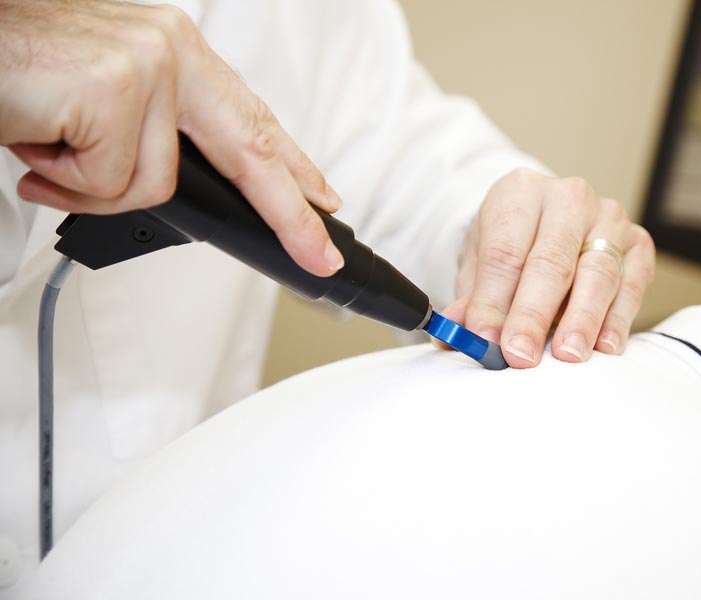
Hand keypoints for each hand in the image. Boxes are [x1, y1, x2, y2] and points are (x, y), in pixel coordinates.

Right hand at [0, 0, 342, 275]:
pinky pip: (113, 184)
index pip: (250, 119)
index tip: (323, 200)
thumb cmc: (18, 72)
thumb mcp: (102, 102)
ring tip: (50, 149)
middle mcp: (171, 50)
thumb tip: (170, 183)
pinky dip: (67, 184)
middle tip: (323, 257)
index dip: (291, 165)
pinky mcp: (117, 91)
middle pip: (253, 151)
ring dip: (93, 188)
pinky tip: (38, 144)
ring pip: (158, 186)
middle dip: (291, 214)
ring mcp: (149, 68)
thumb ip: (152, 135)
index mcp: (173, 50)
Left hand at [443, 169, 654, 367]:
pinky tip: (603, 346)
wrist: (545, 222)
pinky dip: (618, 319)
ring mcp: (609, 218)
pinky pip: (632, 284)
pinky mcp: (638, 243)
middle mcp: (569, 198)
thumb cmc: (511, 246)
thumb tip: (459, 336)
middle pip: (550, 262)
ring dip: (581, 320)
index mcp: (520, 193)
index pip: (505, 252)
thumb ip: (471, 301)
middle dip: (533, 315)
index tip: (487, 339)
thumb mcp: (479, 265)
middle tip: (521, 355)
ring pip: (597, 273)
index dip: (494, 300)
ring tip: (566, 354)